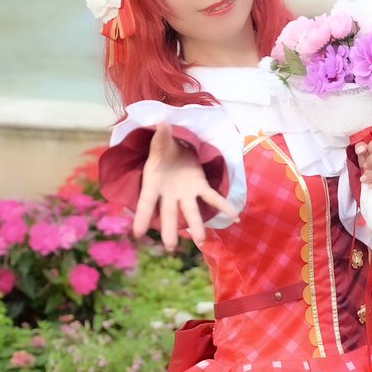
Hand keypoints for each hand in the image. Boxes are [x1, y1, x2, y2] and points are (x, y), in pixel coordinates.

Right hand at [133, 122, 236, 250]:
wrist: (175, 148)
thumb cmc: (162, 150)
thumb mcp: (160, 142)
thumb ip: (161, 137)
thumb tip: (163, 124)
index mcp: (153, 185)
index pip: (146, 203)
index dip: (141, 217)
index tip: (137, 233)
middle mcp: (168, 195)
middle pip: (168, 214)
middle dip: (169, 230)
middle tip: (170, 246)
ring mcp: (185, 194)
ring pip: (190, 212)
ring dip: (196, 226)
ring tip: (201, 240)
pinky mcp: (199, 187)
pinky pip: (212, 198)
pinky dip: (223, 206)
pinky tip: (234, 216)